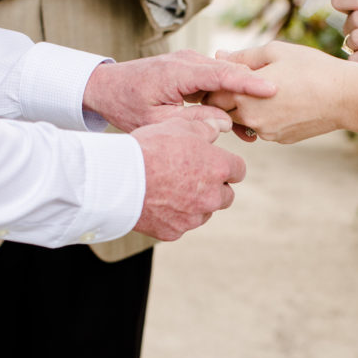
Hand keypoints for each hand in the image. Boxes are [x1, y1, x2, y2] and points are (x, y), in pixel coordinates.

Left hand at [83, 49, 276, 132]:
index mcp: (179, 72)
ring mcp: (190, 63)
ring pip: (225, 77)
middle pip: (229, 73)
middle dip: (253, 90)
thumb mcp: (157, 121)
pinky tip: (237, 122)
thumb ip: (191, 120)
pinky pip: (216, 80)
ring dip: (241, 97)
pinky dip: (228, 96)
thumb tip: (225, 121)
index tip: (272, 89)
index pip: (222, 74)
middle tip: (275, 110)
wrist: (107, 87)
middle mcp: (187, 61)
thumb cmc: (127, 105)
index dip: (249, 83)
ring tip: (254, 128)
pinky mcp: (191, 69)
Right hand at [132, 118, 245, 240]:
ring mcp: (193, 217)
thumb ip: (206, 127)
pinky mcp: (174, 232)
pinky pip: (181, 224)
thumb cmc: (150, 148)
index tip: (214, 162)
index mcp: (218, 168)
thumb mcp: (180, 126)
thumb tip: (221, 125)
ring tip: (171, 188)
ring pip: (203, 212)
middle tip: (192, 176)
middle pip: (226, 196)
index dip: (226, 164)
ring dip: (195, 203)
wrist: (118, 178)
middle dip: (215, 187)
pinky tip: (157, 202)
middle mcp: (211, 197)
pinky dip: (174, 216)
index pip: (239, 170)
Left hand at [207, 42, 352, 143]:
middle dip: (224, 97)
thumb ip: (242, 56)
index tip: (219, 74)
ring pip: (241, 121)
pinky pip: (261, 128)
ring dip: (242, 109)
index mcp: (245, 93)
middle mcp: (250, 118)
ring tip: (260, 91)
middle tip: (235, 82)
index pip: (210, 93)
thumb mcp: (275, 52)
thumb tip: (218, 56)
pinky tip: (280, 103)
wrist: (346, 97)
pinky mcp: (279, 139)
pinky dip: (263, 117)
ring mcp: (265, 132)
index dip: (213, 83)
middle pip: (221, 110)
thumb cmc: (312, 68)